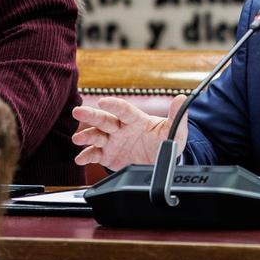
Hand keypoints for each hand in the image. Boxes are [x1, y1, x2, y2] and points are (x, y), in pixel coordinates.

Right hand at [72, 95, 186, 170]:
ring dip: (86, 136)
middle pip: (104, 120)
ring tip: (77, 139)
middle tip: (78, 111)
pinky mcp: (108, 156)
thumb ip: (177, 116)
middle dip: (91, 115)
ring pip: (96, 136)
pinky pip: (95, 155)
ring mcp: (113, 142)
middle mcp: (121, 129)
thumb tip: (182, 98)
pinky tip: (80, 159)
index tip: (103, 101)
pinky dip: (86, 156)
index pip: (124, 110)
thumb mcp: (174, 130)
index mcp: (135, 120)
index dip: (114, 105)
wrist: (159, 160)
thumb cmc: (165, 140)